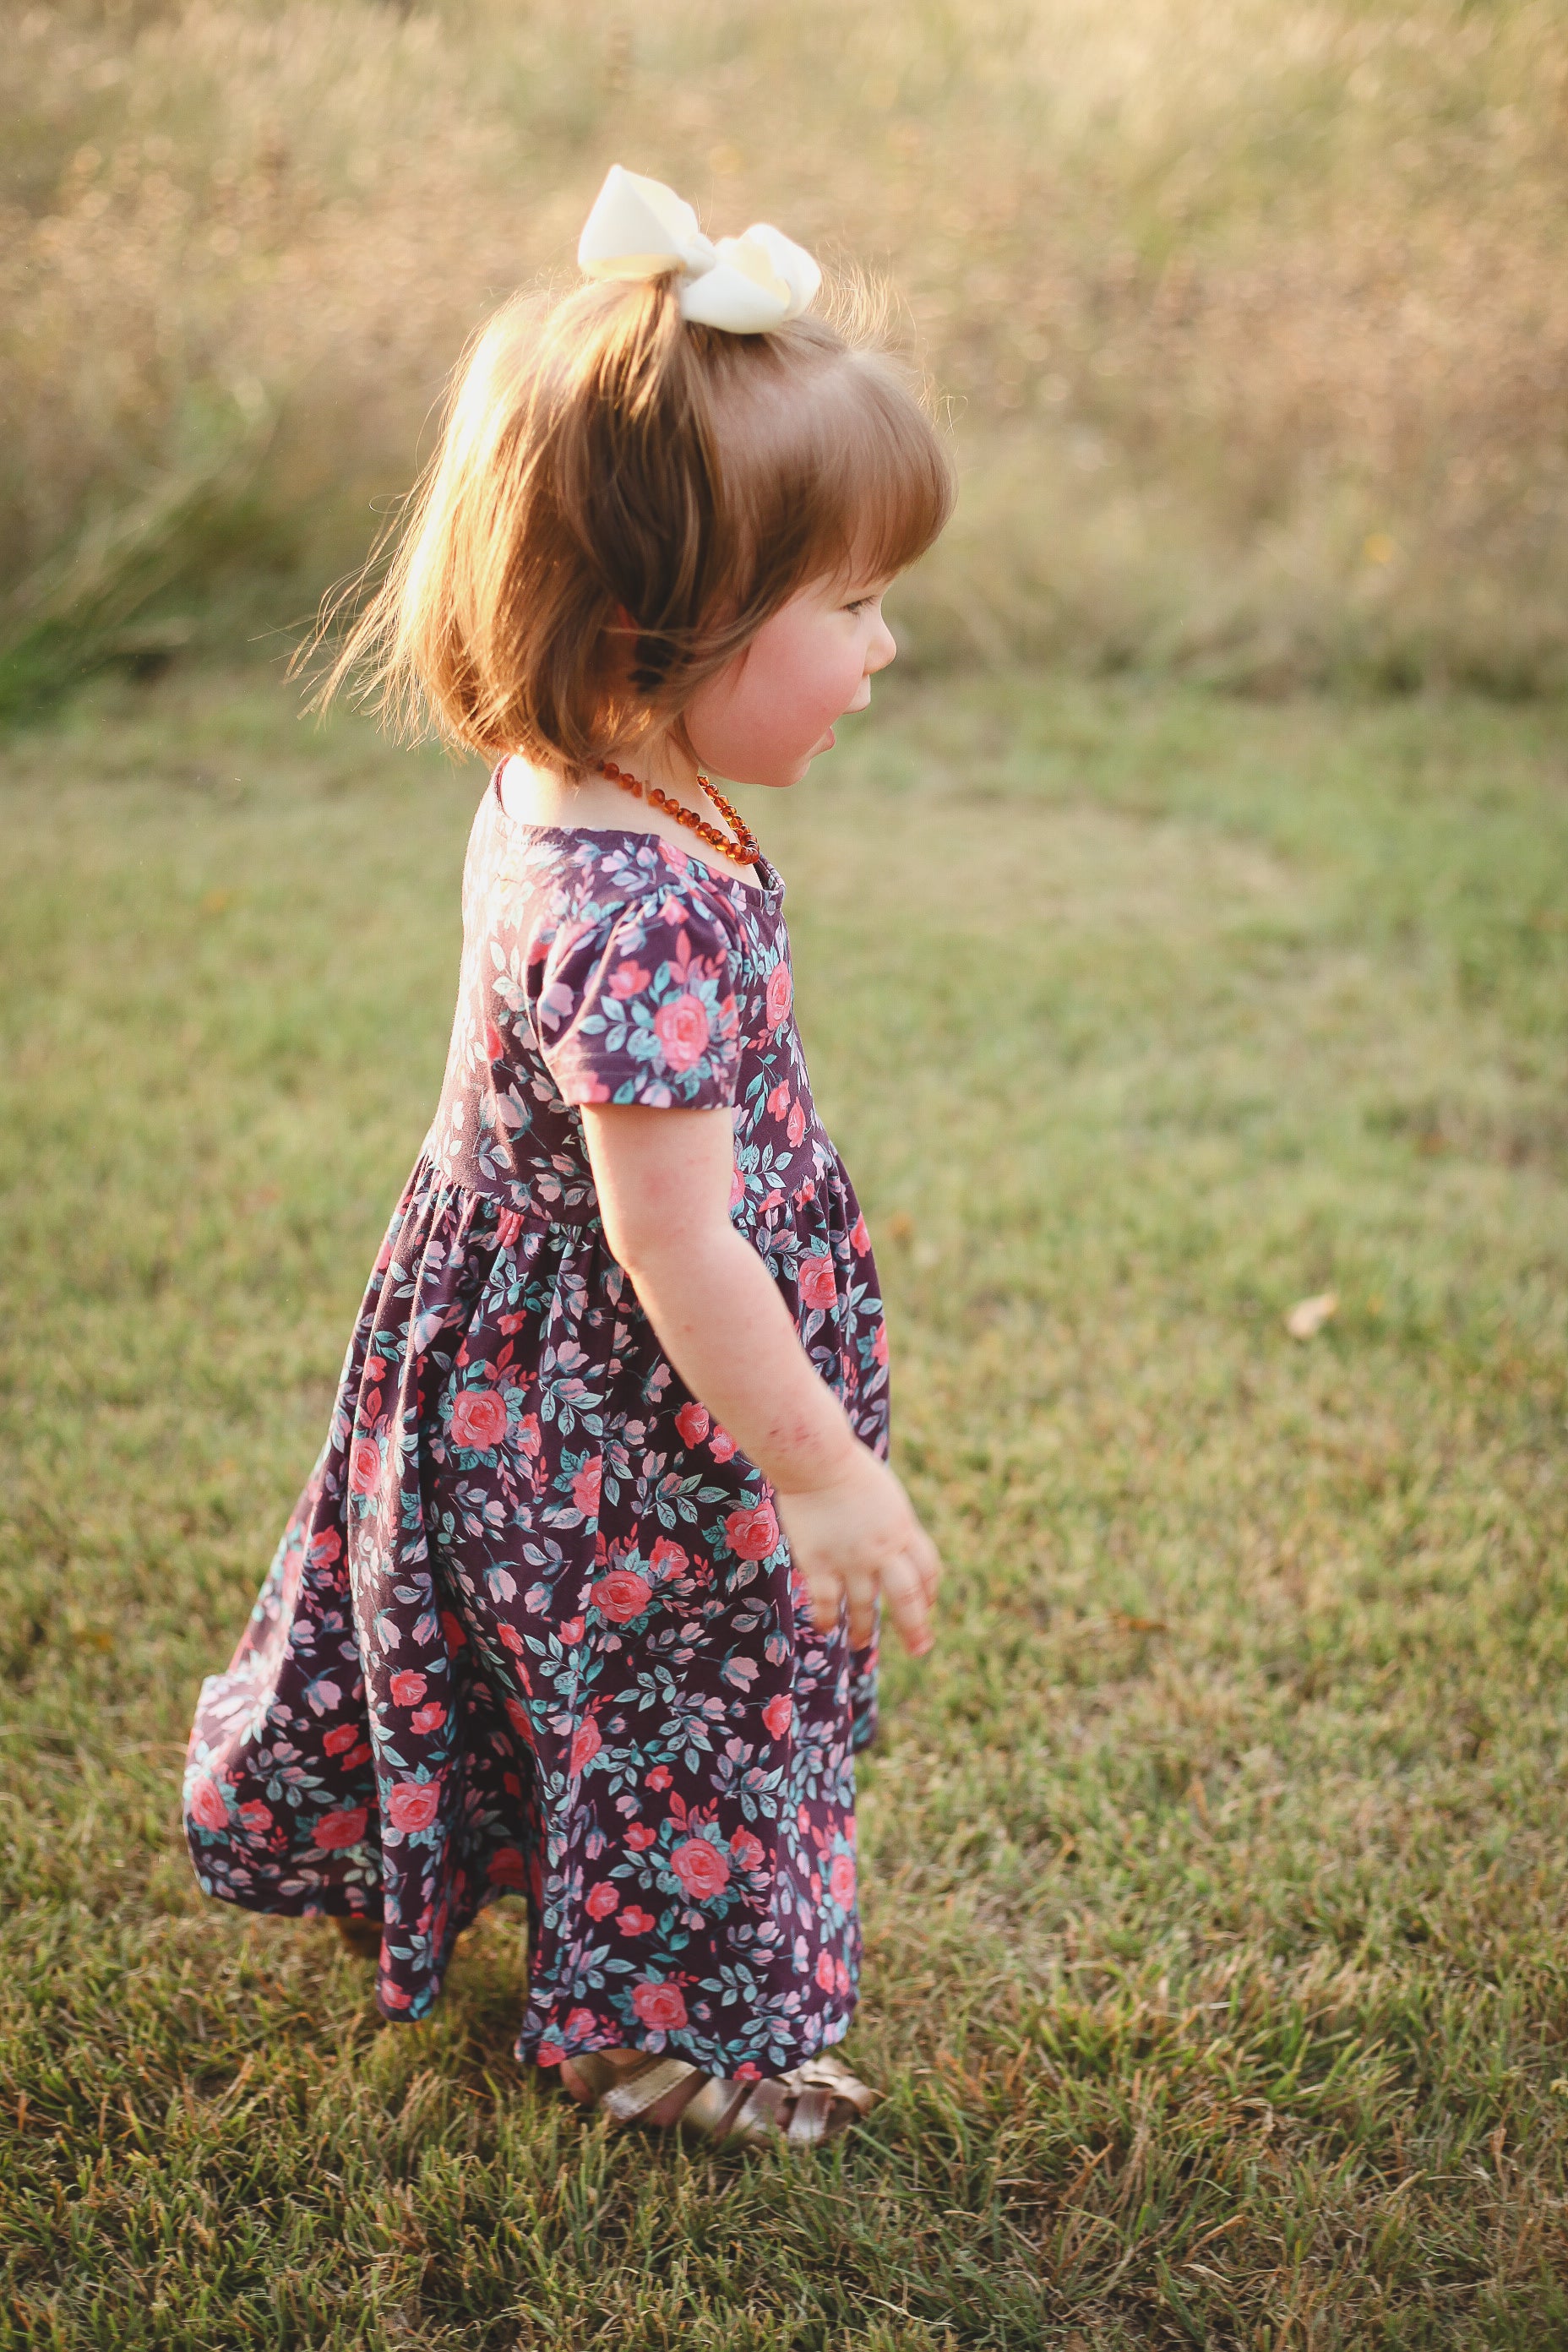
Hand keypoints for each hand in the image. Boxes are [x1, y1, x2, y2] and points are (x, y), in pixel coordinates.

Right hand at [774, 1447, 940, 1656]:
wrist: (816, 1460)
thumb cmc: (846, 1468)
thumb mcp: (885, 1495)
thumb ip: (891, 1523)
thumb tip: (894, 1542)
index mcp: (903, 1529)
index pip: (927, 1569)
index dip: (928, 1591)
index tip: (926, 1605)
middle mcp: (883, 1549)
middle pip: (907, 1597)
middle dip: (915, 1626)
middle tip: (920, 1649)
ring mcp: (852, 1559)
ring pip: (866, 1607)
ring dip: (864, 1629)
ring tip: (861, 1644)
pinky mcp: (821, 1563)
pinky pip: (828, 1602)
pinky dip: (827, 1619)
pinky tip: (826, 1628)